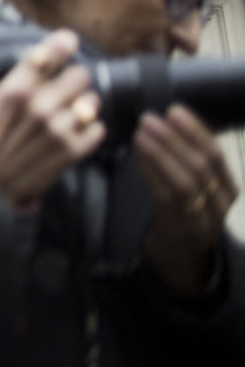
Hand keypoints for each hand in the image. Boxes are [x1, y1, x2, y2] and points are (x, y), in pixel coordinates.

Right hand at [0, 27, 104, 205]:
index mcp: (15, 89)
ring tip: (70, 111)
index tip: (66, 43)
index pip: (52, 53)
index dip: (64, 43)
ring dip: (83, 104)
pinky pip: (98, 129)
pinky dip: (89, 129)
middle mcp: (40, 107)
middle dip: (72, 78)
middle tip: (62, 87)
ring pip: (92, 101)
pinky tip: (74, 130)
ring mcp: (58, 131)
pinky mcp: (71, 153)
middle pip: (81, 74)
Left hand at [136, 104, 237, 295]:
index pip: (215, 154)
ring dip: (162, 153)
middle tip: (151, 118)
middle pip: (202, 165)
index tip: (175, 109)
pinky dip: (151, 172)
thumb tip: (164, 121)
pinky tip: (139, 155)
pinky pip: (165, 196)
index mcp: (227, 187)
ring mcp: (202, 217)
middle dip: (175, 138)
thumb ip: (187, 160)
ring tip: (142, 133)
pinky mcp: (179, 227)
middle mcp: (220, 202)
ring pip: (186, 181)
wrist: (182, 257)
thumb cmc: (185, 211)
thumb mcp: (196, 187)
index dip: (195, 130)